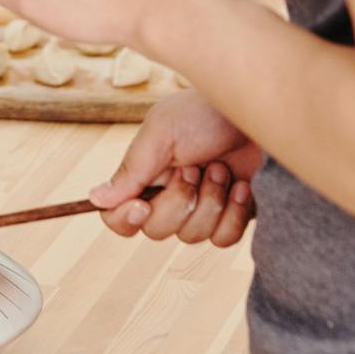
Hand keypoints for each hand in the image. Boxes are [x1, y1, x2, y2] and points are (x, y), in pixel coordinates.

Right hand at [89, 92, 261, 246]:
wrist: (259, 113)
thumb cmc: (206, 114)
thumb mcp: (161, 134)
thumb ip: (130, 170)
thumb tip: (95, 198)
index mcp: (146, 175)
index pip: (118, 216)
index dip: (126, 219)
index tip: (143, 205)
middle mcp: (170, 195)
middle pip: (156, 230)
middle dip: (179, 201)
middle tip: (194, 168)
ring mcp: (201, 208)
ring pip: (192, 237)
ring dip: (210, 202)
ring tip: (221, 169)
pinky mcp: (232, 216)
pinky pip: (223, 240)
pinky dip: (234, 214)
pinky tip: (242, 186)